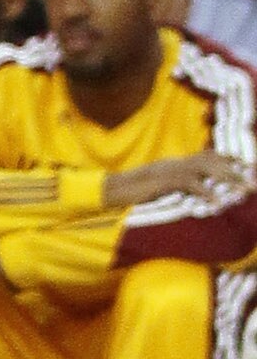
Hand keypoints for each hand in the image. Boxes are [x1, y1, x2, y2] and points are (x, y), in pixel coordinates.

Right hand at [105, 150, 253, 209]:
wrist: (115, 189)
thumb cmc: (136, 191)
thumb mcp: (161, 184)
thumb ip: (177, 183)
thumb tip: (192, 188)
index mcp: (178, 162)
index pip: (208, 155)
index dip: (229, 159)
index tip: (247, 165)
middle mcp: (178, 162)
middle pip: (213, 161)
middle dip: (236, 170)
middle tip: (253, 182)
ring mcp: (172, 170)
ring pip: (208, 169)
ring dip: (229, 180)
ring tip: (245, 190)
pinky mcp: (166, 181)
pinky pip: (192, 185)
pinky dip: (206, 193)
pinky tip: (218, 203)